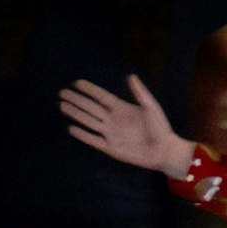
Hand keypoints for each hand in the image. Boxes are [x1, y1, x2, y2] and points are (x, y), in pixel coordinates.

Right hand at [60, 76, 194, 177]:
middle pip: (90, 107)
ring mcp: (111, 134)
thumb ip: (140, 93)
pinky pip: (93, 140)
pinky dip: (83, 135)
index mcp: (121, 108)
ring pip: (89, 121)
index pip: (101, 97)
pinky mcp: (111, 148)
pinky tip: (71, 128)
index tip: (77, 83)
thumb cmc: (161, 128)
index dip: (90, 90)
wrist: (164, 151)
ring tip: (62, 105)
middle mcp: (113, 120)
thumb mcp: (151, 107)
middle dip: (76, 100)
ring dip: (76, 114)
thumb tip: (131, 76)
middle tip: (62, 93)